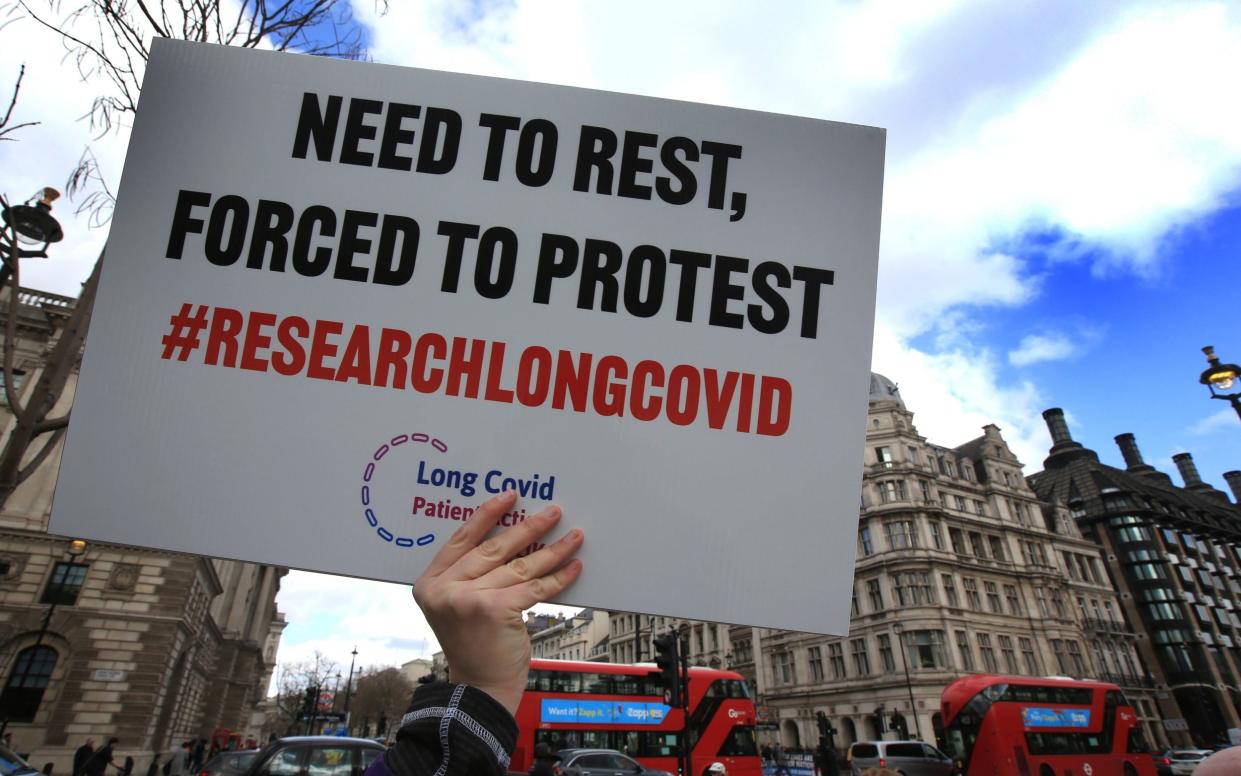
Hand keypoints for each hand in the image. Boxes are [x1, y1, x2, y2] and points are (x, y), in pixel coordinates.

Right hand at [412, 490, 583, 714]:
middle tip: (553, 512)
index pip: (461, 538)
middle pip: (494, 548)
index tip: (510, 496)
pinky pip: (534, 587)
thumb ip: (470, 576)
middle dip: (528, 527)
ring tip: (574, 536)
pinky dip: (558, 576)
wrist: (480, 690)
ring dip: (552, 549)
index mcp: (430, 583)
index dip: (487, 514)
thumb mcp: (458, 607)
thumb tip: (510, 539)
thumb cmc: (475, 647)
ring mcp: (467, 599)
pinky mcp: (494, 610)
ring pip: (519, 566)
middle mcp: (444, 589)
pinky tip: (574, 566)